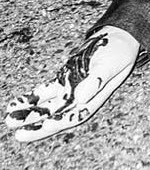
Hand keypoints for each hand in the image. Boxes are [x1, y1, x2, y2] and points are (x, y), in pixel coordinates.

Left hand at [5, 27, 138, 142]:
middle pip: (55, 116)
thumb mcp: (112, 64)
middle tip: (15, 131)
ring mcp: (70, 89)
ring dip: (30, 112)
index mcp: (93, 100)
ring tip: (10, 117)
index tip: (36, 129)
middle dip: (35, 124)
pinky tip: (18, 102)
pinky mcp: (64, 79)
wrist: (118, 38)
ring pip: (47, 105)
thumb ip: (97, 80)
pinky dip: (33, 97)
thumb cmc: (119, 52)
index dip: (52, 125)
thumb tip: (80, 97)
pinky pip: (46, 91)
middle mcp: (80, 99)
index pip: (70, 118)